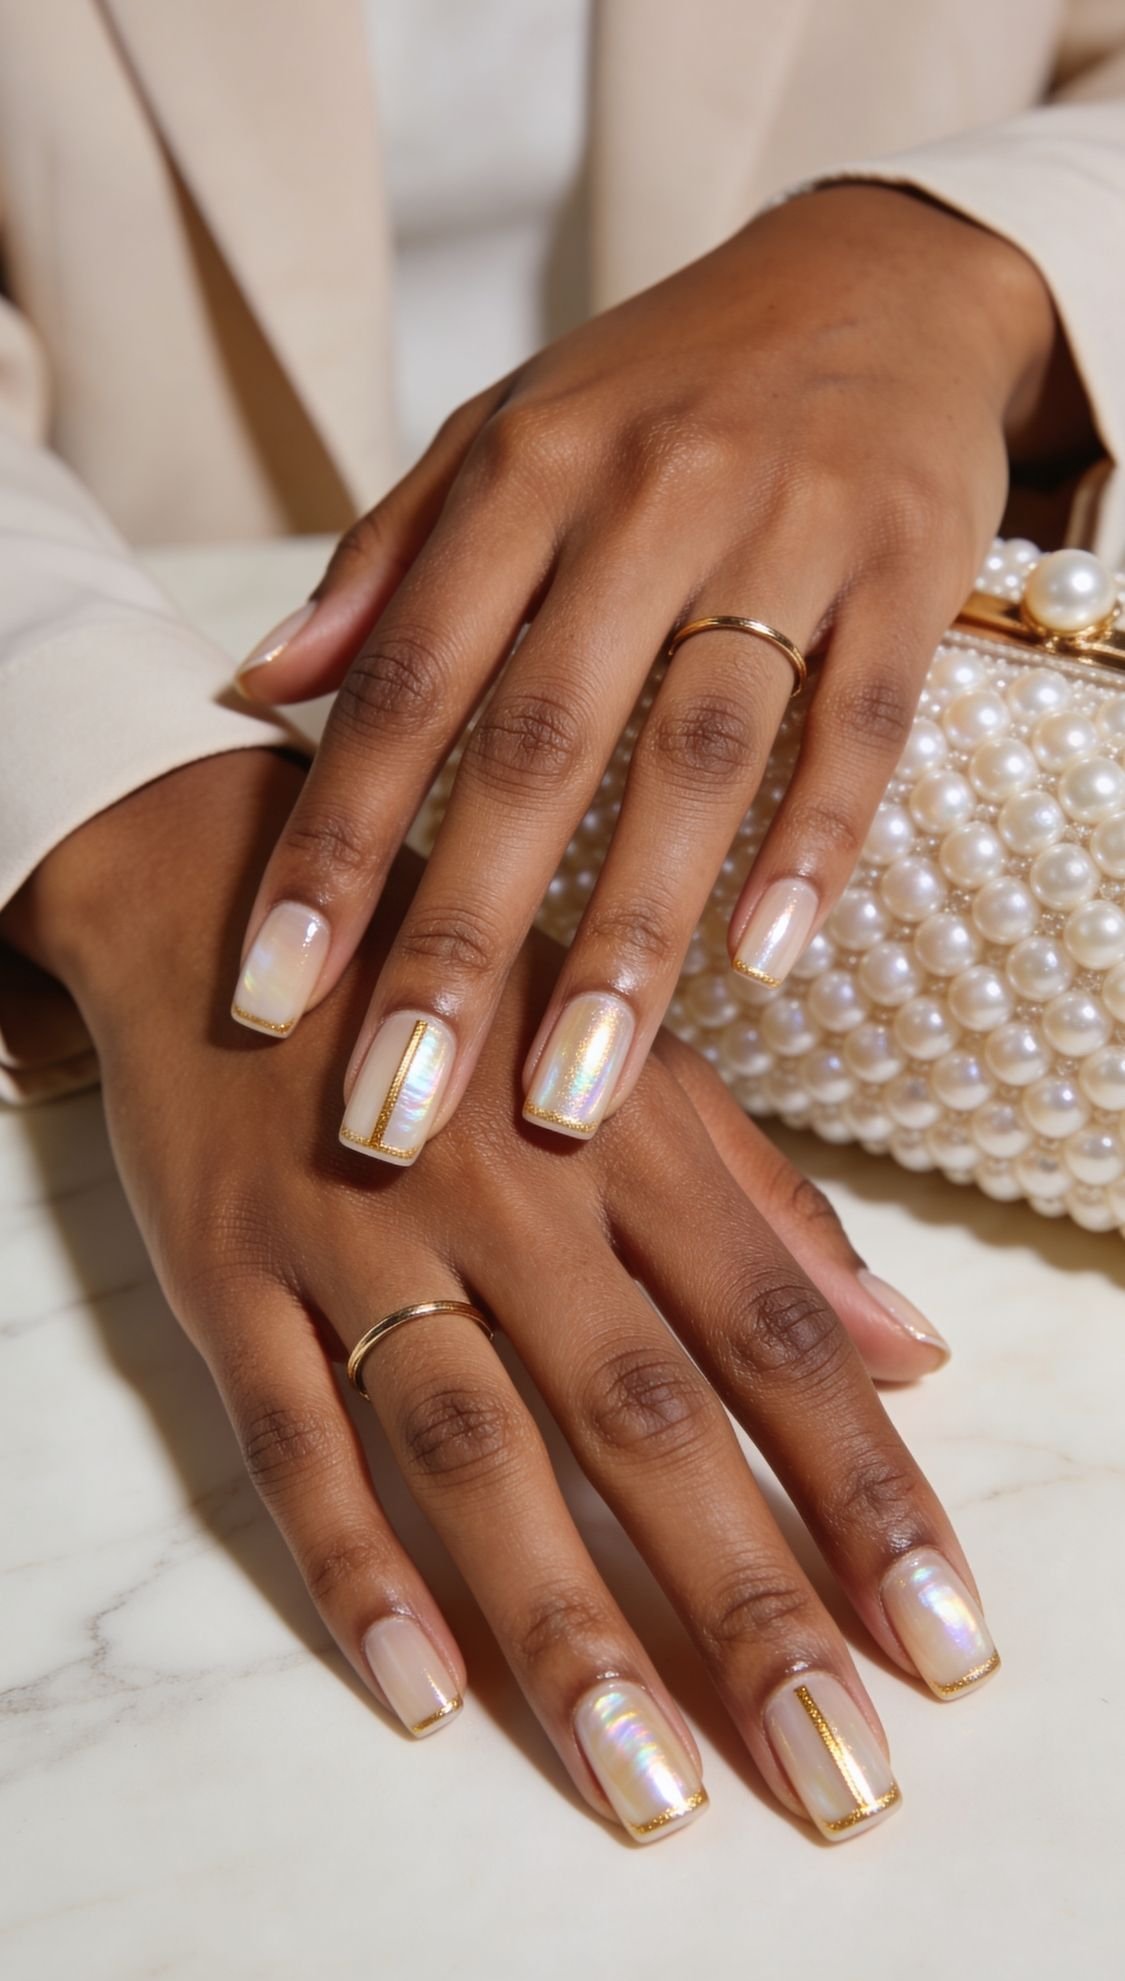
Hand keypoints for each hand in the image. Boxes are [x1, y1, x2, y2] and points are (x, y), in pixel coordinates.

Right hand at [6, 751, 994, 1846]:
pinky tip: (427, 1687)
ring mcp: (357, 1235)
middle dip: (747, 1599)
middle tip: (832, 1767)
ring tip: (650, 1783)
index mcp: (623, 1134)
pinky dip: (352, 1560)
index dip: (866, 1491)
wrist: (227, 891)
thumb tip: (915, 1344)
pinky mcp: (229, 1277)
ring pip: (474, 1445)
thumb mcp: (627, 1063)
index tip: (943, 1639)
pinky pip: (289, 1436)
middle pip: (645, 1413)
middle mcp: (506, 1191)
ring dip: (565, 1619)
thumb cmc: (463, 998)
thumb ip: (767, 1207)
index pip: (774, 1334)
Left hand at [232, 184, 1065, 1157]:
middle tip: (400, 1103)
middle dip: (458, 939)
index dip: (332, 844)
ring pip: (695, 754)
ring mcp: (785, 533)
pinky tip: (763, 963)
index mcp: (524, 478)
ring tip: (570, 1089)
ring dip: (630, 932)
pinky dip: (815, 842)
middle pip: (535, 747)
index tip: (273, 991)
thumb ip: (386, 561)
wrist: (874, 272)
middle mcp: (643, 502)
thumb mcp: (504, 432)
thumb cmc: (663, 382)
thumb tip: (261, 683)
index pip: (406, 685)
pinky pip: (862, 722)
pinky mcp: (908, 569)